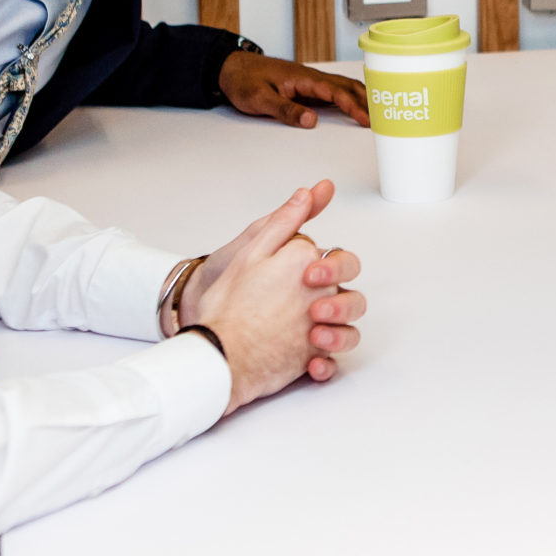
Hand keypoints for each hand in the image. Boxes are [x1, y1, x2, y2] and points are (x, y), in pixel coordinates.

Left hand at [184, 182, 367, 412]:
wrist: (202, 327)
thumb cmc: (225, 285)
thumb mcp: (253, 247)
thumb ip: (286, 219)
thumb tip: (315, 189)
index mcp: (307, 272)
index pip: (343, 264)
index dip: (336, 267)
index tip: (311, 273)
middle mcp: (315, 301)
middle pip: (353, 300)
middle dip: (343, 305)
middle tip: (316, 309)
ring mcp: (313, 330)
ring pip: (348, 334)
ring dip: (340, 336)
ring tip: (315, 338)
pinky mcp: (304, 359)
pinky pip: (328, 364)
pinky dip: (325, 366)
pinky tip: (311, 364)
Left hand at [218, 51, 369, 129]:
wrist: (231, 68)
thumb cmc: (244, 80)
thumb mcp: (260, 99)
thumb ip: (286, 110)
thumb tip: (311, 121)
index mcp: (302, 77)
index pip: (336, 91)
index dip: (353, 105)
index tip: (366, 119)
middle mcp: (310, 77)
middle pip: (347, 86)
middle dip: (367, 100)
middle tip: (383, 118)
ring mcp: (309, 81)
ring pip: (343, 87)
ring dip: (361, 98)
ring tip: (376, 114)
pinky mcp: (306, 86)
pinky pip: (333, 92)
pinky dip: (349, 98)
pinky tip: (355, 107)